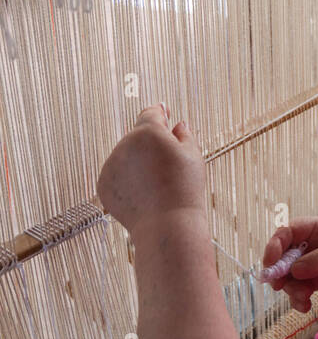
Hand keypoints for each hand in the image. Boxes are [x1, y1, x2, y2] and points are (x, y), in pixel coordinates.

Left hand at [97, 105, 206, 237]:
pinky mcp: (103, 185)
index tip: (165, 115)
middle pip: (138, 137)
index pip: (151, 113)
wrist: (167, 224)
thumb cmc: (184, 189)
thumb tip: (178, 125)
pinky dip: (128, 181)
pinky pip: (117, 176)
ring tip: (157, 184)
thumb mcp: (193, 156)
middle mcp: (124, 144)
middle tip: (169, 165)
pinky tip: (144, 194)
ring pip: (126, 157)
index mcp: (147, 132)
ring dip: (138, 163)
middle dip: (151, 145)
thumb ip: (184, 135)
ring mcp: (111, 165)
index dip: (160, 115)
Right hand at [261, 217, 317, 312]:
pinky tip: (306, 306)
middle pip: (282, 256)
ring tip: (304, 299)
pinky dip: (298, 299)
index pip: (286, 232)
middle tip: (279, 287)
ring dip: (291, 289)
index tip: (270, 264)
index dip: (274, 246)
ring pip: (289, 276)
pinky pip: (299, 289)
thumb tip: (294, 270)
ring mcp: (313, 263)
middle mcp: (311, 244)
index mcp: (317, 228)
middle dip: (278, 272)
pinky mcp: (317, 280)